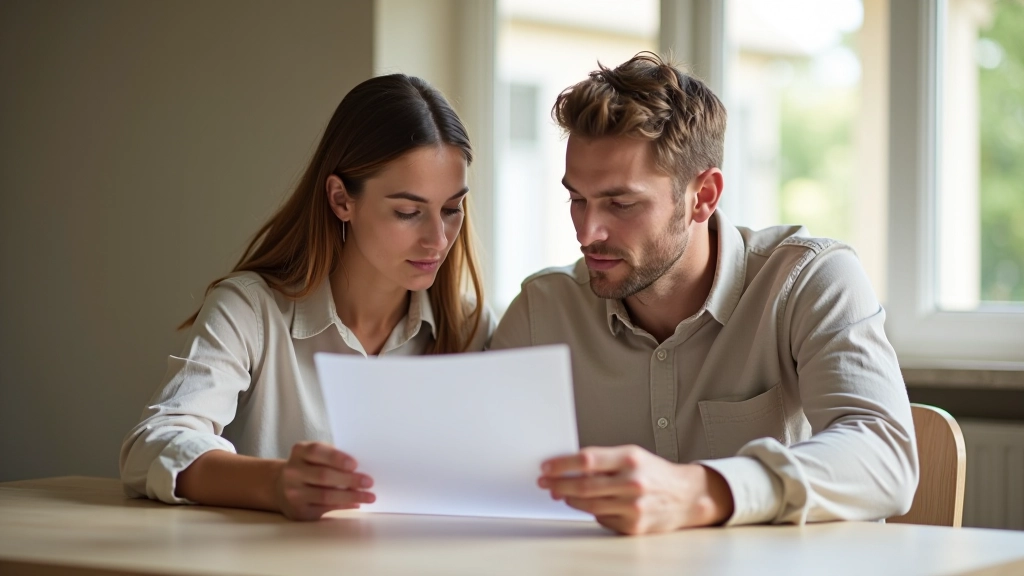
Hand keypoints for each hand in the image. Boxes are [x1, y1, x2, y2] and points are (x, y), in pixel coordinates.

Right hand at [273, 441, 375, 520]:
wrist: (281, 486)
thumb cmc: (308, 467)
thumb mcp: (314, 456)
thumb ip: (332, 458)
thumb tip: (361, 470)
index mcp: (299, 452)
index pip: (316, 451)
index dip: (336, 458)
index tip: (355, 464)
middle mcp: (293, 472)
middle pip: (323, 475)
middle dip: (349, 479)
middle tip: (369, 482)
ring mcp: (293, 493)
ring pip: (325, 495)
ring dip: (351, 496)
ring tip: (369, 496)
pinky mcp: (298, 511)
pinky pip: (325, 508)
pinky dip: (343, 506)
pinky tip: (357, 503)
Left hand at [538, 445, 733, 534]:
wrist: (686, 496)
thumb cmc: (655, 473)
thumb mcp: (633, 456)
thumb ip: (603, 460)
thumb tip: (568, 466)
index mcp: (631, 459)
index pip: (587, 459)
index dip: (562, 464)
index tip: (547, 466)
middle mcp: (633, 482)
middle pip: (584, 484)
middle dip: (559, 483)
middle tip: (546, 482)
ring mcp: (634, 506)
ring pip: (589, 504)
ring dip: (569, 499)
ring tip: (560, 493)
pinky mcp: (633, 526)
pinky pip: (601, 519)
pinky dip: (591, 512)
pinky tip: (587, 505)